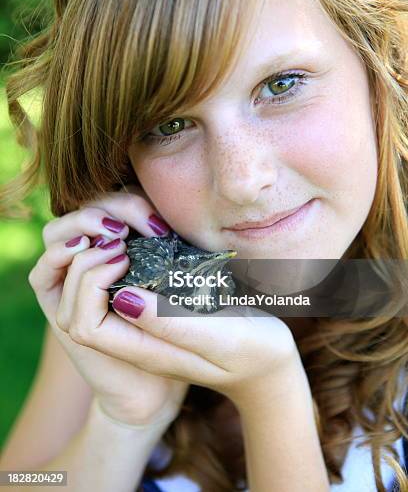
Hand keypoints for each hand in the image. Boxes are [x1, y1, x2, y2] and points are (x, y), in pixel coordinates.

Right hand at [28, 184, 189, 426]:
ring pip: (55, 235)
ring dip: (83, 227)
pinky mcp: (60, 313)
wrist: (156, 387)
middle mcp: (84, 260)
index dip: (127, 200)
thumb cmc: (172, 330)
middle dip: (106, 209)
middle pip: (78, 210)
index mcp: (111, 245)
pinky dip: (65, 261)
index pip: (103, 201)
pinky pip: (44, 277)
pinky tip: (104, 259)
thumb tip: (174, 212)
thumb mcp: (178, 280)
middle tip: (137, 225)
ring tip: (118, 238)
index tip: (160, 222)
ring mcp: (67, 285)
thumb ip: (170, 248)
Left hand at [53, 226, 298, 407]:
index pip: (85, 325)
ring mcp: (150, 328)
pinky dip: (126, 264)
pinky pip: (127, 288)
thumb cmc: (253, 351)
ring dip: (104, 264)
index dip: (90, 285)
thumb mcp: (220, 337)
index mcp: (146, 351)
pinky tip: (148, 244)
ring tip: (130, 236)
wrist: (273, 365)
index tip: (121, 256)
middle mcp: (140, 341)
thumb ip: (172, 323)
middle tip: (120, 238)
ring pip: (103, 297)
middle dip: (90, 269)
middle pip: (84, 310)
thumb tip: (123, 299)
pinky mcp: (162, 313)